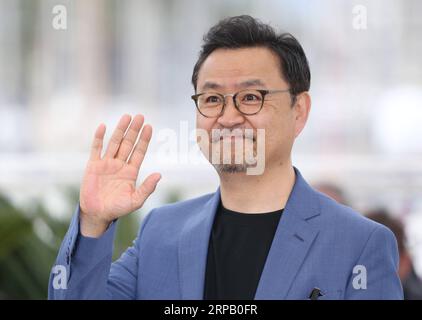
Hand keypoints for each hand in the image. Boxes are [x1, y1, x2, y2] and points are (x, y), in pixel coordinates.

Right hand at [79, 114, 160, 236]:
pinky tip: (103, 126)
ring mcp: (106, 164)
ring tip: (127, 116)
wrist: (97, 214)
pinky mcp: (93, 166)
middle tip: (140, 116)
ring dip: (120, 130)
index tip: (149, 127)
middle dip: (134, 130)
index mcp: (131, 171)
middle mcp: (120, 164)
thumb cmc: (118, 209)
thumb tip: (159, 174)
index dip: (144, 139)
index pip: (139, 151)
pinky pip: (96, 149)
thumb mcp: (136, 200)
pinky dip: (99, 138)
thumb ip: (147, 188)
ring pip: (114, 142)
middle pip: (128, 143)